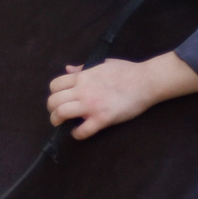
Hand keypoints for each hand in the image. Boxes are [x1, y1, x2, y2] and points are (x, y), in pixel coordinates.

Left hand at [47, 53, 197, 138]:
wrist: (145, 81)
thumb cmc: (127, 71)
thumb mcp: (102, 63)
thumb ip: (83, 68)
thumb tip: (68, 69)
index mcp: (83, 76)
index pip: (55, 85)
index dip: (54, 94)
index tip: (59, 99)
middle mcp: (83, 90)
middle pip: (53, 101)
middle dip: (52, 110)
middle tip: (57, 115)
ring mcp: (91, 105)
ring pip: (61, 114)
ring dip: (58, 121)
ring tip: (62, 124)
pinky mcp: (102, 118)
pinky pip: (82, 131)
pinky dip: (77, 134)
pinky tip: (79, 133)